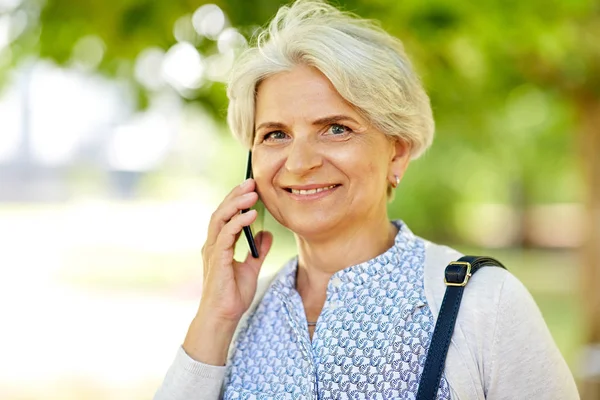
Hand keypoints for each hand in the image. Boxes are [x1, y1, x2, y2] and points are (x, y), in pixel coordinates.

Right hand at [183, 178, 272, 364]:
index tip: (251, 187)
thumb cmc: (233, 295)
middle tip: (251, 181)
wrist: (224, 317)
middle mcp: (213, 244)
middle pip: (221, 211)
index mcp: (219, 245)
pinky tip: (251, 214)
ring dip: (236, 203)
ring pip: (220, 218)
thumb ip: (258, 250)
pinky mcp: (217, 259)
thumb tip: (267, 234)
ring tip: (251, 192)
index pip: (226, 215)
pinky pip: (226, 234)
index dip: (237, 200)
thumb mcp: (251, 268)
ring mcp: (213, 251)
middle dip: (235, 195)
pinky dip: (238, 222)